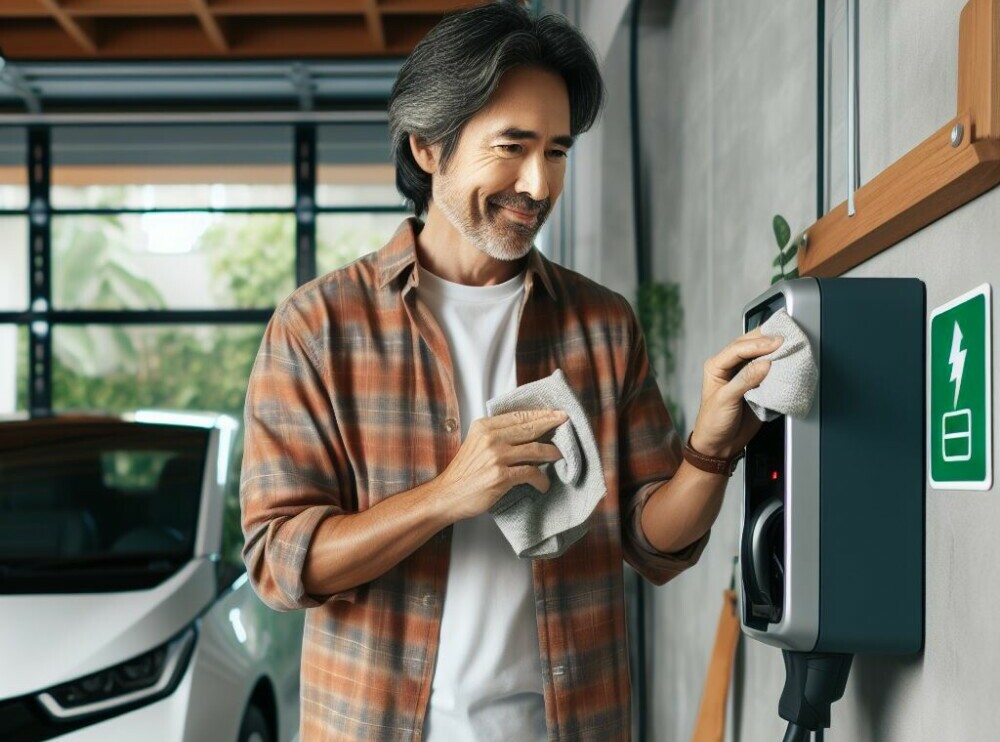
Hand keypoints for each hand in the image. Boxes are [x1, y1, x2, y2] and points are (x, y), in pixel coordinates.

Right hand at [435, 409, 567, 522]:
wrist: (448, 495)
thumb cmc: (464, 473)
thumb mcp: (475, 443)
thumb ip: (495, 434)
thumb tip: (526, 431)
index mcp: (484, 427)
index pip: (519, 416)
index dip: (541, 414)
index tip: (556, 413)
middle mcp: (491, 438)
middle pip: (530, 428)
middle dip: (552, 425)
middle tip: (566, 424)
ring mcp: (496, 457)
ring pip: (535, 449)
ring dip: (551, 453)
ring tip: (559, 456)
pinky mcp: (501, 476)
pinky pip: (531, 473)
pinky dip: (541, 479)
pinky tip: (543, 484)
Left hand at [689, 328, 782, 458]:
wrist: (720, 444)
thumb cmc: (713, 422)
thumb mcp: (726, 400)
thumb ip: (745, 380)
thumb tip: (765, 363)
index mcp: (717, 366)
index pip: (738, 348)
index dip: (758, 344)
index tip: (776, 343)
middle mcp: (730, 366)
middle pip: (749, 346)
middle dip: (767, 340)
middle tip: (786, 339)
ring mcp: (744, 375)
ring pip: (760, 355)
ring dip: (774, 350)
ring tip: (789, 345)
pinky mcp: (756, 385)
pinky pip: (769, 370)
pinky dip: (778, 365)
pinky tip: (787, 360)